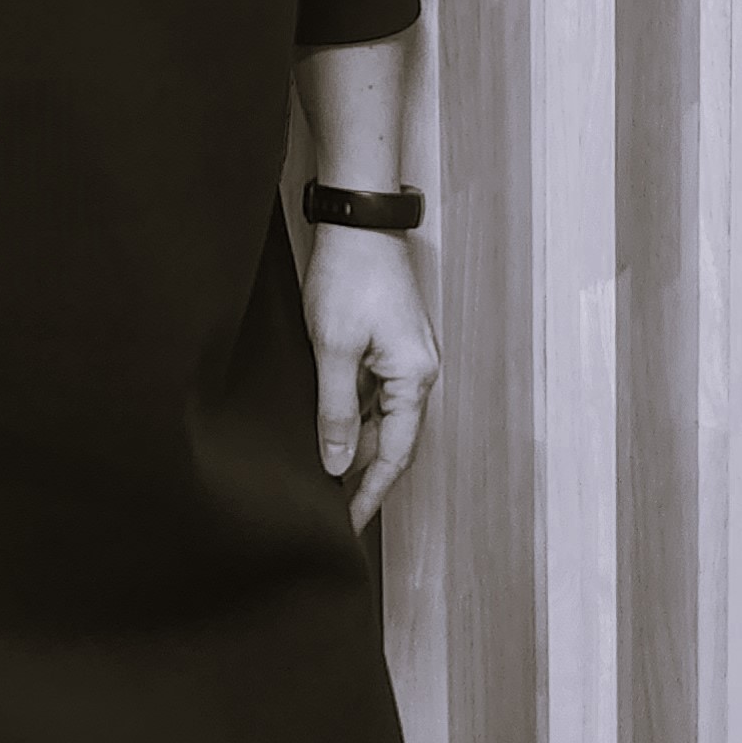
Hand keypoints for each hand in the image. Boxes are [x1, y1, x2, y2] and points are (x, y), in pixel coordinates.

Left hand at [303, 225, 438, 531]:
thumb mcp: (333, 348)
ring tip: (321, 471)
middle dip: (362, 473)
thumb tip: (335, 464)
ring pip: (382, 416)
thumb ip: (335, 411)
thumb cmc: (350, 275)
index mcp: (415, 377)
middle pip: (392, 439)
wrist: (358, 219)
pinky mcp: (392, 342)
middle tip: (328, 505)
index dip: (370, 493)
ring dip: (355, 442)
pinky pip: (377, 393)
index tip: (348, 524)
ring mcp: (407, 356)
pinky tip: (327, 424)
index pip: (395, 455)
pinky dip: (354, 413)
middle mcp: (419, 371)